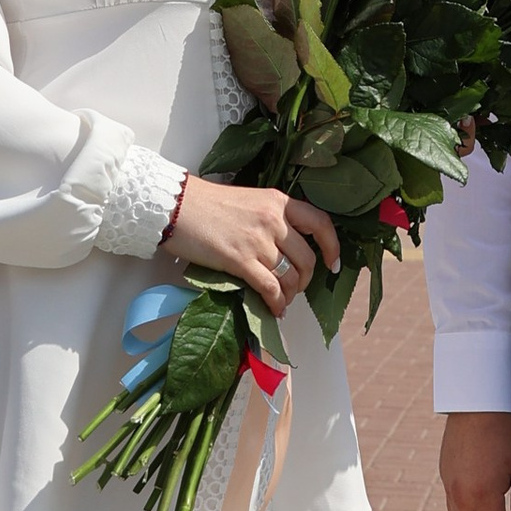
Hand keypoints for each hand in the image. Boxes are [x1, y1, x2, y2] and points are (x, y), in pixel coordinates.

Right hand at [165, 175, 339, 311]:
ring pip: (290, 276)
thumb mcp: (250, 201)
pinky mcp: (240, 260)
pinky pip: (269, 288)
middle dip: (305, 280)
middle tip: (296, 288)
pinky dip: (276, 303)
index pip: (320, 222)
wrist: (178, 206)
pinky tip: (274, 309)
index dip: (332, 246)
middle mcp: (274, 219)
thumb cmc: (208, 203)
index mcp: (278, 201)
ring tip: (282, 300)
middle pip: (306, 258)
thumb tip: (285, 248)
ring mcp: (258, 240)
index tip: (333, 263)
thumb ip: (271, 219)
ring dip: (290, 294)